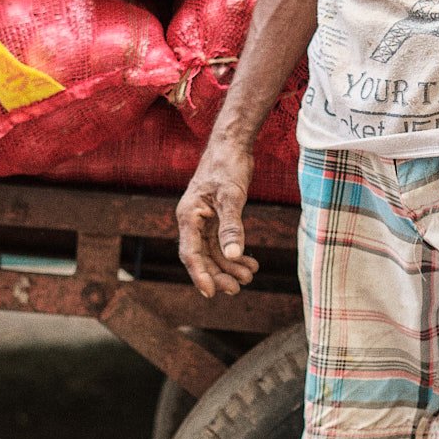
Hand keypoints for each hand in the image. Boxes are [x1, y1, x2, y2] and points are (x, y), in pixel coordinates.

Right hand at [176, 139, 258, 297]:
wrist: (232, 145)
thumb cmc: (227, 166)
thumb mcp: (231, 196)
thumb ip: (231, 227)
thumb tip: (232, 256)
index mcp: (189, 216)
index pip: (191, 253)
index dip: (200, 274)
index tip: (211, 293)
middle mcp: (193, 221)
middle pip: (202, 257)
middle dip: (219, 274)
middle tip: (238, 288)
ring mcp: (204, 220)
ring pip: (213, 252)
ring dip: (229, 266)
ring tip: (250, 276)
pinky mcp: (216, 217)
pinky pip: (222, 243)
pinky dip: (235, 254)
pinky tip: (250, 263)